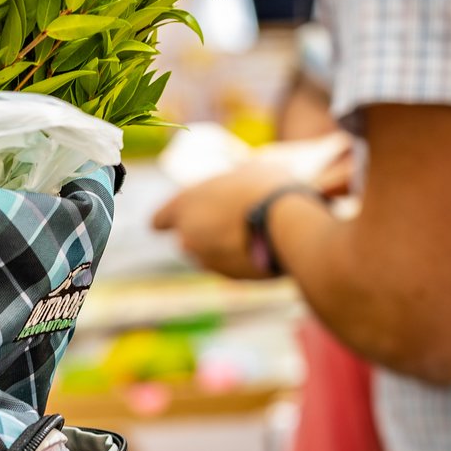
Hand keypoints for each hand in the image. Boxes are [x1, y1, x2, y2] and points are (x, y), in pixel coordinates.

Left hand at [152, 136, 352, 280]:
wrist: (291, 225)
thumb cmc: (267, 189)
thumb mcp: (246, 171)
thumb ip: (228, 184)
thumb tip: (237, 182)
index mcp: (184, 206)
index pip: (159, 220)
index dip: (169, 220)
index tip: (178, 220)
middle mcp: (187, 237)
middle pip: (188, 238)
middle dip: (205, 233)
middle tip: (233, 219)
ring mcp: (207, 261)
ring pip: (208, 255)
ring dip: (222, 248)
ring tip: (253, 231)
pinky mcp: (229, 279)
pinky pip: (230, 267)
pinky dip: (240, 260)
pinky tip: (262, 246)